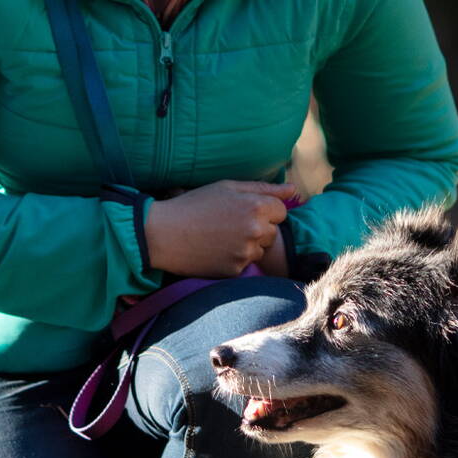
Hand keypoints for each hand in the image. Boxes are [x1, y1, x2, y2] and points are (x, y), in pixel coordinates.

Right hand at [145, 180, 301, 277]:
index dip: (263, 210)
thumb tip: (294, 189)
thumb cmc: (194, 205)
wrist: (164, 234)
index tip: (242, 210)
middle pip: (272, 232)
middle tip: (229, 224)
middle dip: (257, 228)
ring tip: (220, 237)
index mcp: (257, 206)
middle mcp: (256, 230)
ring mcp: (246, 252)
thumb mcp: (227, 187)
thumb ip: (265, 188)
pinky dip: (234, 259)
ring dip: (247, 245)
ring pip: (260, 250)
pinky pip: (245, 264)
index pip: (281, 212)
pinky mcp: (235, 270)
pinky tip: (215, 250)